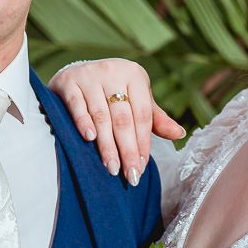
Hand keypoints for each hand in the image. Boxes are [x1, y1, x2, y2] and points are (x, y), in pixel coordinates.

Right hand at [50, 59, 185, 184]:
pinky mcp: (68, 81)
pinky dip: (83, 122)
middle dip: (127, 150)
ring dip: (107, 145)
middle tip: (130, 175)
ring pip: (101, 116)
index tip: (141, 167)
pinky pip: (77, 105)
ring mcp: (89, 75)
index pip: (142, 115)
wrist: (76, 73)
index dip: (143, 143)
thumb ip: (155, 118)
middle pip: (123, 119)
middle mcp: (113, 71)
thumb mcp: (136, 99)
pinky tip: (89, 138)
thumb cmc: (111, 91)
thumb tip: (179, 134)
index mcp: (134, 75)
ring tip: (112, 167)